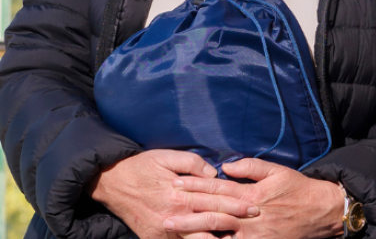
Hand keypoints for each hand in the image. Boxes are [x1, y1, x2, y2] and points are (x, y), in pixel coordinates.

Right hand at [88, 149, 256, 238]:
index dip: (236, 206)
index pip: (215, 202)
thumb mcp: (168, 156)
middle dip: (232, 224)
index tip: (253, 207)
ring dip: (215, 238)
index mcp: (179, 194)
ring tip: (235, 238)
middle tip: (252, 223)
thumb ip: (193, 163)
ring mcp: (162, 230)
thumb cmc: (143, 166)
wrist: (111, 182)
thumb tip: (214, 174)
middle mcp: (172, 215)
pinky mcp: (153, 238)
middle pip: (209, 223)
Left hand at [168, 158, 343, 238]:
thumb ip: (252, 167)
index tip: (177, 181)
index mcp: (254, 193)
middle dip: (188, 205)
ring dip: (193, 227)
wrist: (320, 213)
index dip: (197, 184)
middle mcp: (250, 214)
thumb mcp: (278, 172)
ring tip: (172, 226)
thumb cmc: (299, 190)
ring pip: (217, 230)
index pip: (220, 187)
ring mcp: (253, 233)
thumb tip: (228, 165)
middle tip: (166, 203)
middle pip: (213, 208)